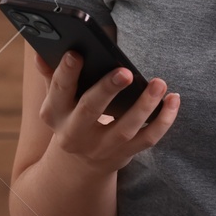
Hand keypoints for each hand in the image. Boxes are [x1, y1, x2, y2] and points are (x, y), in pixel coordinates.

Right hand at [37, 50, 178, 175]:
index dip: (66, 73)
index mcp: (55, 114)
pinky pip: (148, 139)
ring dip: (144, 105)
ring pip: (125, 128)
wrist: (79, 163)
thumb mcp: (56, 100)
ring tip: (159, 83)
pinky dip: (164, 120)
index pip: (59, 91)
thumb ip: (51, 75)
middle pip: (91, 110)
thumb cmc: (71, 116)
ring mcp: (101, 147)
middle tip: (125, 71)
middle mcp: (75, 134)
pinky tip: (174, 99)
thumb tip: (41, 52)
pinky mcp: (124, 154)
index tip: (76, 53)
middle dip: (107, 90)